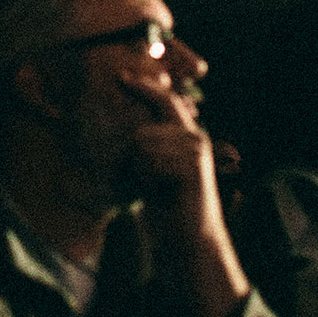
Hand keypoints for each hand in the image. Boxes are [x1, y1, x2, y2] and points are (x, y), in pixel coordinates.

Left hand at [123, 78, 250, 316]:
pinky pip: (148, 160)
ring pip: (142, 145)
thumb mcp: (151, 172)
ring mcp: (195, 150)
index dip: (145, 88)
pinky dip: (146, 180)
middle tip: (143, 185)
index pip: (165, 101)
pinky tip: (162, 193)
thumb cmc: (167, 209)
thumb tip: (127, 128)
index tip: (122, 76)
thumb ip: (144, 147)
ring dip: (138, 173)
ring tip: (156, 190)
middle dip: (130, 160)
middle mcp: (194, 138)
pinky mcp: (192, 165)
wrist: (189, 240)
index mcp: (187, 136)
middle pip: (142, 132)